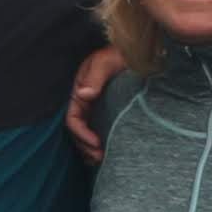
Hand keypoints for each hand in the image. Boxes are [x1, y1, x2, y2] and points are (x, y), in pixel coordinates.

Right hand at [61, 43, 122, 164]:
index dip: (81, 134)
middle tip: (100, 157)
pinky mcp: (107, 111)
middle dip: (85, 146)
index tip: (96, 143)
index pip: (73, 119)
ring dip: (91, 149)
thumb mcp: (105, 61)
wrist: (138, 52)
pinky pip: (98, 130)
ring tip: (102, 159)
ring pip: (87, 133)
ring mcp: (95, 108)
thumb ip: (95, 77)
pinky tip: (108, 151)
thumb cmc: (119, 54)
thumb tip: (84, 94)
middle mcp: (85, 102)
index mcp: (79, 91)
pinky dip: (99, 143)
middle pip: (77, 131)